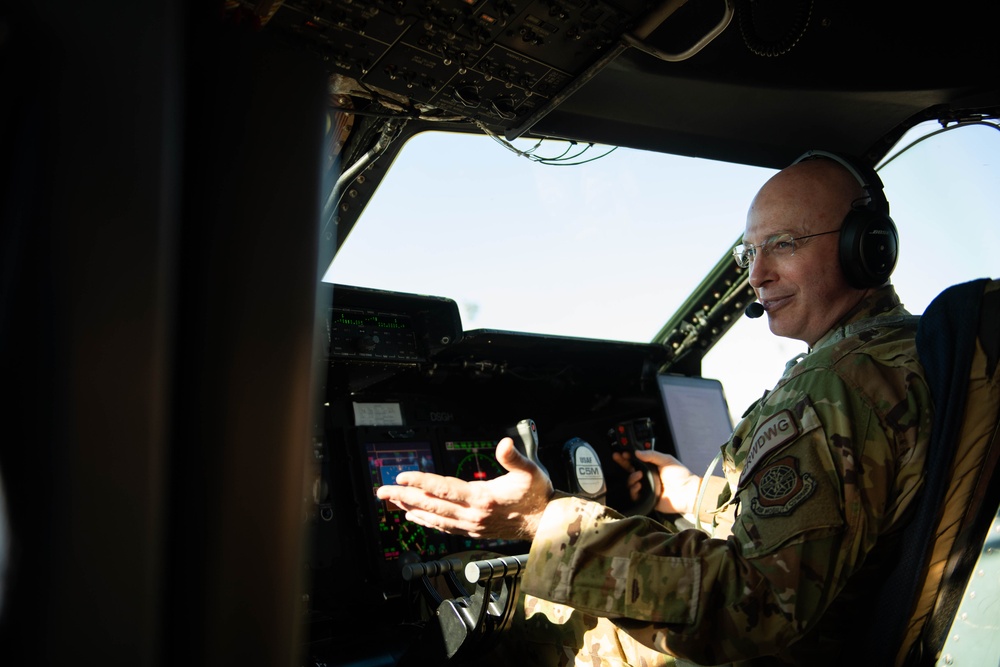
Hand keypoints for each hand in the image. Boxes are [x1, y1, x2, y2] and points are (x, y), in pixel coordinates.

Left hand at [374, 437, 553, 540]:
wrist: (546, 523)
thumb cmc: (538, 495)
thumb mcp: (531, 470)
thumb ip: (514, 457)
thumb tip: (504, 443)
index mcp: (482, 498)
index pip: (444, 489)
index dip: (421, 482)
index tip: (402, 476)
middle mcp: (473, 515)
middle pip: (431, 505)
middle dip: (404, 496)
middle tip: (383, 490)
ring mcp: (471, 526)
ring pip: (434, 518)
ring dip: (410, 509)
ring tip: (392, 501)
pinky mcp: (472, 531)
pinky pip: (443, 527)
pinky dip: (425, 522)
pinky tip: (414, 517)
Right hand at [612, 449, 699, 515]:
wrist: (688, 492)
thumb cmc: (681, 476)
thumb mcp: (667, 460)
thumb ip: (652, 455)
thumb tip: (637, 452)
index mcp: (652, 468)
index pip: (636, 461)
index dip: (628, 457)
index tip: (622, 452)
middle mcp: (648, 478)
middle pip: (630, 471)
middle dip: (623, 464)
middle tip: (618, 458)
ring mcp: (647, 488)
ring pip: (630, 483)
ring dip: (631, 478)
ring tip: (638, 475)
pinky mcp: (647, 499)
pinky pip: (635, 495)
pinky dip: (634, 490)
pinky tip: (639, 485)